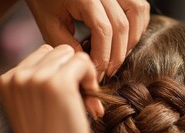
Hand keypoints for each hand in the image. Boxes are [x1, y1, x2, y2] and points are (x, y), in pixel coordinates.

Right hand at [0, 44, 102, 132]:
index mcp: (8, 80)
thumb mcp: (34, 108)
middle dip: (73, 72)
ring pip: (72, 54)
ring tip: (85, 105)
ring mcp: (36, 78)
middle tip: (81, 102)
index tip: (69, 98)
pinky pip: (84, 62)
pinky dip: (92, 80)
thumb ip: (40, 84)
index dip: (61, 72)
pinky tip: (92, 105)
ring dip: (83, 76)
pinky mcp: (57, 83)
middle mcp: (18, 75)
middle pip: (59, 52)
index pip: (43, 55)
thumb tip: (73, 62)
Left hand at [25, 0, 149, 77]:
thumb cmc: (44, 0)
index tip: (98, 73)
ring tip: (119, 56)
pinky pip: (139, 5)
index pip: (103, 30)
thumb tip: (90, 65)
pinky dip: (138, 25)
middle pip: (122, 25)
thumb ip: (67, 46)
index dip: (103, 56)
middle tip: (109, 72)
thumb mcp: (49, 24)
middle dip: (118, 54)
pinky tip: (126, 40)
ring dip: (132, 39)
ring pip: (137, 11)